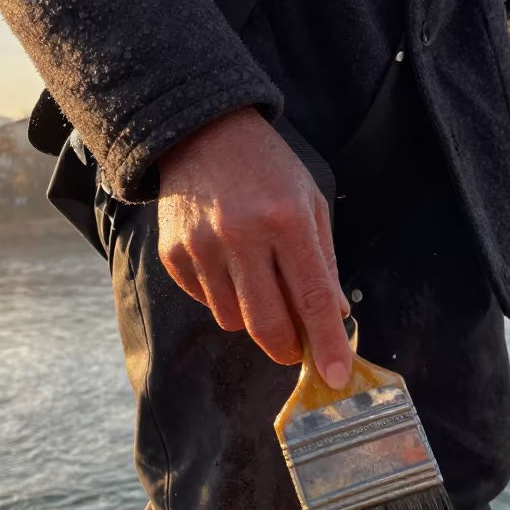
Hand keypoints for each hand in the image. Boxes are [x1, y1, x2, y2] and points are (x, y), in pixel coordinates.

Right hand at [156, 107, 352, 387]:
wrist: (202, 132)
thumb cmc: (268, 168)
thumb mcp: (310, 202)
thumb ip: (324, 263)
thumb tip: (333, 317)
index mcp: (286, 219)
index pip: (311, 298)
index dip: (326, 344)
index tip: (337, 377)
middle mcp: (241, 235)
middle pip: (267, 324)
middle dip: (288, 347)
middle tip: (297, 347)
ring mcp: (201, 247)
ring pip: (232, 320)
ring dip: (252, 316)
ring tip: (257, 279)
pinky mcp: (172, 254)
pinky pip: (204, 302)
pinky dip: (222, 296)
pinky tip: (227, 262)